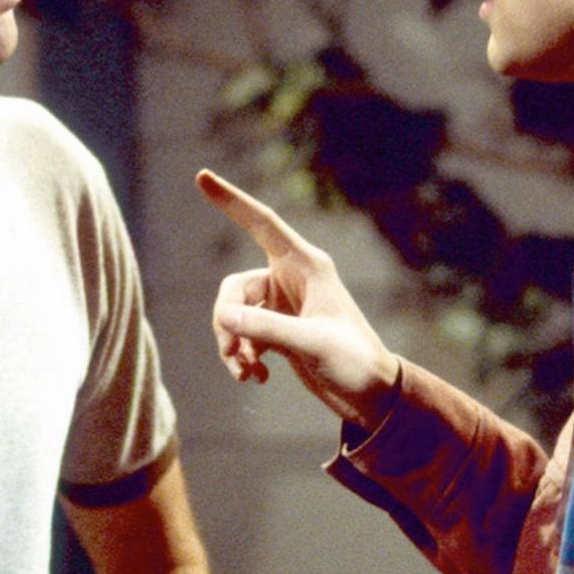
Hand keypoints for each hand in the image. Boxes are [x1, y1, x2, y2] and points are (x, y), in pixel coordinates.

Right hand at [196, 169, 399, 430]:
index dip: (231, 200)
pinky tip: (255, 378)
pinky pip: (243, 335)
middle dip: (227, 320)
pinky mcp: (278, 331)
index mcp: (305, 265)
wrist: (372, 397)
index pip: (261, 223)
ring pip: (234, 313)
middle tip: (232, 351)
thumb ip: (266, 329)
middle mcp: (291, 279)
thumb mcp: (311, 343)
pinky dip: (242, 357)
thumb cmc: (354, 361)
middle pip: (235, 286)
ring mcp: (283, 306)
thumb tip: (223, 316)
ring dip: (232, 344)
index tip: (201, 176)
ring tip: (244, 372)